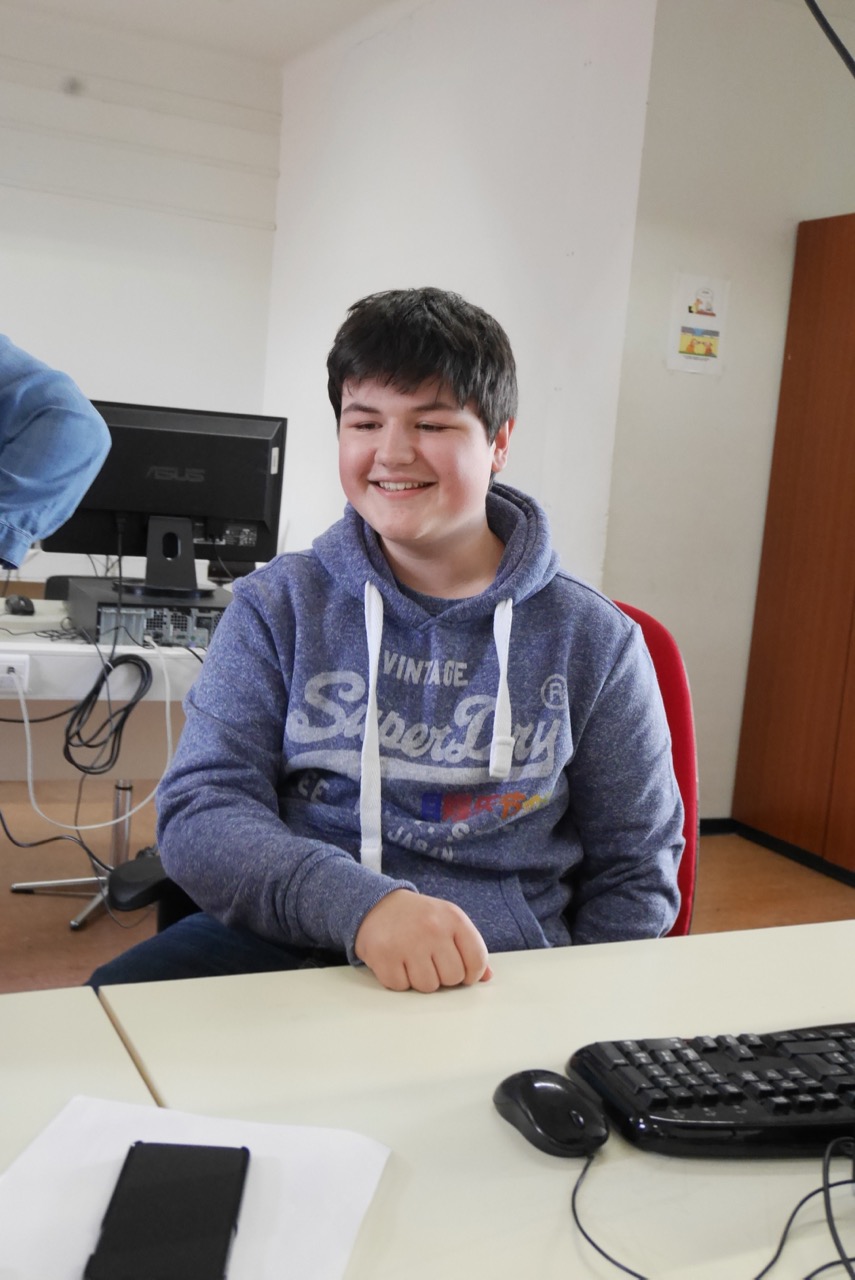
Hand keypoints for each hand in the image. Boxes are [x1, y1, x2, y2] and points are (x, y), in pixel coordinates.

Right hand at [354, 890, 492, 992]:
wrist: (377, 903)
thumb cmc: (419, 918)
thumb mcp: (448, 921)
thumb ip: (469, 947)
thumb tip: (487, 976)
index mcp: (454, 918)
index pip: (477, 960)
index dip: (472, 974)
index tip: (462, 971)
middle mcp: (433, 928)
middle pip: (453, 978)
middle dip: (443, 976)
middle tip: (430, 960)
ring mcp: (407, 942)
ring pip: (427, 986)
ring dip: (420, 979)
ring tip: (412, 959)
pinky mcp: (383, 955)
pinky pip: (400, 986)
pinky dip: (398, 980)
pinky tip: (396, 962)